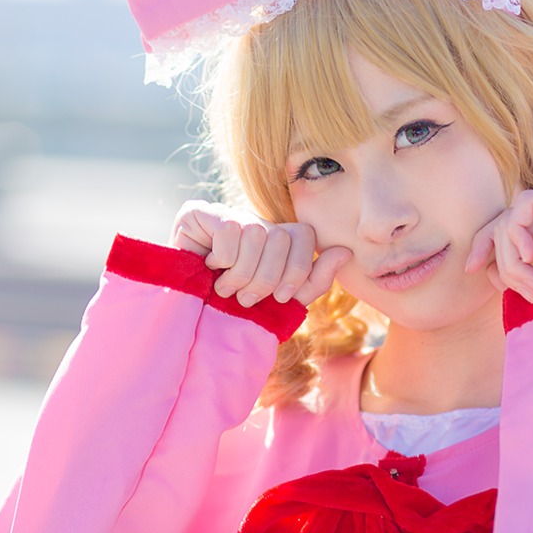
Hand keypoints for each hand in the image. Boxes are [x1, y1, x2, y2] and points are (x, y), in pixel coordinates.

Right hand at [171, 200, 352, 306]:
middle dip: (265, 278)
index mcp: (276, 238)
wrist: (189, 320)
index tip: (280, 297)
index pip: (305, 236)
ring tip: (225, 288)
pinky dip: (222, 259)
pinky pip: (229, 229)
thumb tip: (344, 252)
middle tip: (245, 297)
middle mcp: (254, 221)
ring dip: (241, 273)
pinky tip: (209, 269)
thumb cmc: (235, 312)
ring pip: (256, 233)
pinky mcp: (198, 212)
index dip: (297, 269)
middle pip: (281, 237)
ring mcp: (226, 213)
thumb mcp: (280, 302)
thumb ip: (314, 280)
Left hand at [464, 188, 532, 301]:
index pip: (510, 229)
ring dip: (513, 259)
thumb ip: (512, 270)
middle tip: (524, 293)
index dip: (486, 246)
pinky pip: (524, 207)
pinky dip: (517, 235)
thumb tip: (478, 266)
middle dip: (504, 263)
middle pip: (507, 225)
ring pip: (512, 219)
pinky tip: (531, 257)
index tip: (470, 269)